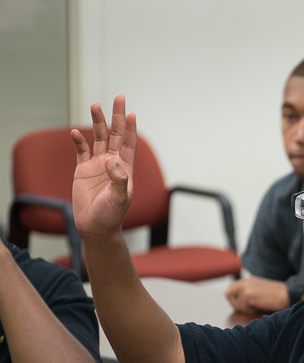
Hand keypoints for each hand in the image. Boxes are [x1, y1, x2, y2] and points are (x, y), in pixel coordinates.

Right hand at [71, 94, 136, 237]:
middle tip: (119, 97)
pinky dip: (78, 141)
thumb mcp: (119, 198)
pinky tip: (75, 132)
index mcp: (126, 168)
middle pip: (115, 134)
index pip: (129, 143)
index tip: (131, 113)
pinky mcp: (83, 169)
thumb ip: (118, 180)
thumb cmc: (111, 215)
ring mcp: (98, 165)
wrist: (96, 227)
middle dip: (117, 116)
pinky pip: (81, 151)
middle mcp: (113, 163)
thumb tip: (111, 161)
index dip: (130, 128)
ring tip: (95, 105)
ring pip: (98, 138)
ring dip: (97, 122)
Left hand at [225, 276, 289, 313]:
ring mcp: (246, 288)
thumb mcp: (260, 291)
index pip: (231, 289)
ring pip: (236, 303)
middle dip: (235, 303)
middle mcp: (245, 282)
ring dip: (245, 308)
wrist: (289, 294)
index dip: (234, 299)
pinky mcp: (248, 295)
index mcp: (248, 280)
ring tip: (258, 306)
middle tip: (247, 308)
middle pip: (228, 294)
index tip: (245, 305)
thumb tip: (239, 303)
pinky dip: (250, 310)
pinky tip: (260, 307)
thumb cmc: (278, 296)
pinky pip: (242, 308)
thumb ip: (249, 293)